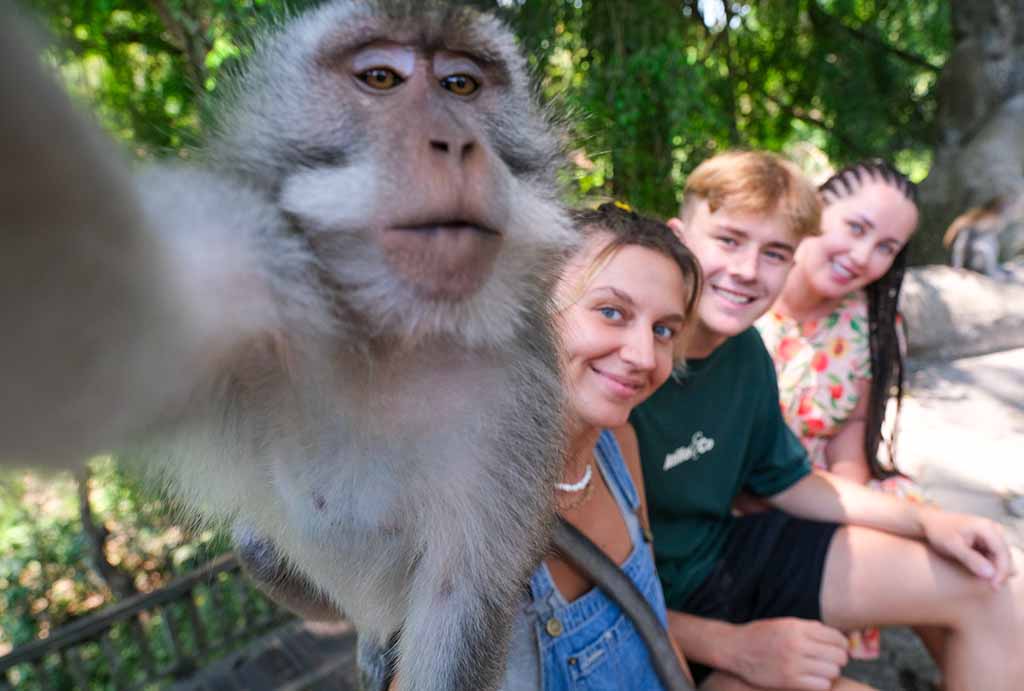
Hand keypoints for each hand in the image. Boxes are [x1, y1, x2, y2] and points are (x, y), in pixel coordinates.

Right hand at [727, 618, 848, 690]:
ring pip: (832, 671)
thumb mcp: (784, 623)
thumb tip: (835, 636)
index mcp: (796, 627)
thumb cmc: (761, 635)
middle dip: (839, 658)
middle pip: (837, 655)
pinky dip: (822, 683)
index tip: (841, 648)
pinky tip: (815, 679)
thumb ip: (808, 628)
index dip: (843, 644)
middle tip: (833, 660)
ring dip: (831, 671)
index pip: (835, 637)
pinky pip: (821, 685)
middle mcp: (796, 644)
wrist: (736, 649)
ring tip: (823, 670)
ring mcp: (793, 664)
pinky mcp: (789, 681)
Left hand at [919, 506, 1015, 587]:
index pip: (1002, 552)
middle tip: (993, 588)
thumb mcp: (952, 546)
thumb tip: (990, 574)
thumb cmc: (940, 532)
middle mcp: (993, 529)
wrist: (932, 522)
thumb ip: (971, 559)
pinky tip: (985, 576)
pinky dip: (991, 567)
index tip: (994, 586)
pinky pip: (995, 557)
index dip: (1002, 571)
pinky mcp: (988, 541)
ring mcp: (992, 535)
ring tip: (989, 584)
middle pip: (1005, 555)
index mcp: (986, 527)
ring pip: (1002, 557)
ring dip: (997, 571)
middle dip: (1001, 573)